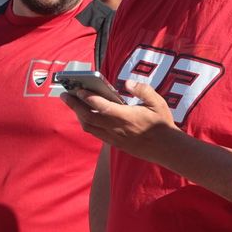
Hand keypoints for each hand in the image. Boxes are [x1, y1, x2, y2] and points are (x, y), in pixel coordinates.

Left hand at [61, 82, 178, 161]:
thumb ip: (142, 89)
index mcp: (126, 117)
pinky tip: (85, 115)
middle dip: (74, 105)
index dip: (88, 98)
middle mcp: (116, 129)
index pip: (102, 107)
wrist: (166, 148)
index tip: (78, 89)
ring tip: (72, 103)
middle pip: (89, 118)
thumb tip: (127, 83)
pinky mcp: (115, 143)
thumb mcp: (157, 102)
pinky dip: (87, 123)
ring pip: (89, 127)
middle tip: (65, 94)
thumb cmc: (162, 123)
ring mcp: (114, 138)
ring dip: (78, 115)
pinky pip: (96, 133)